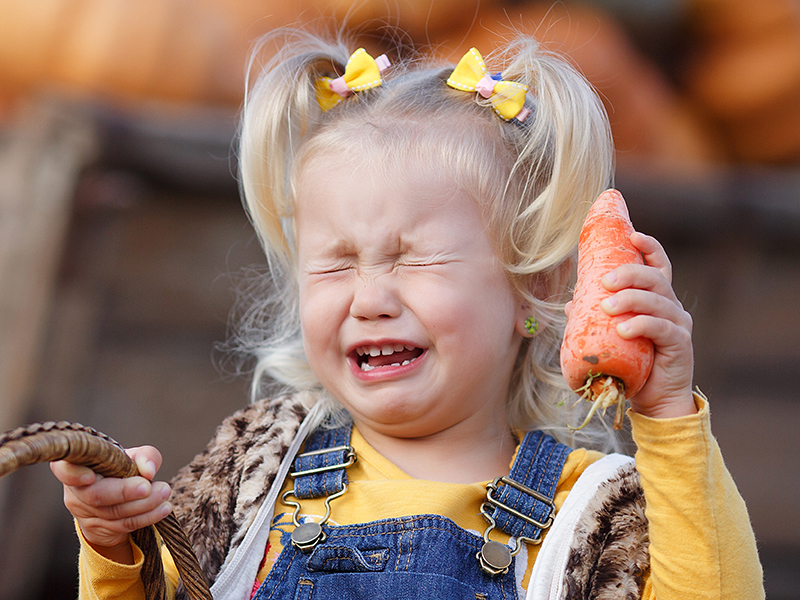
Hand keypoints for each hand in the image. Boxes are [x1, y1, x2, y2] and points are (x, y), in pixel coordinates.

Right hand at [51, 445, 171, 563]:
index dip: (73, 474)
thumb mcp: (133, 457)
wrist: (117, 498)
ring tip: (165, 492)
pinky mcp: (97, 529)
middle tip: (148, 486)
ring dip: (144, 504)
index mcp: (77, 465)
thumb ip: (144, 456)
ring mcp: (84, 512)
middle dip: (124, 492)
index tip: (90, 476)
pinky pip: (124, 525)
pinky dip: (148, 516)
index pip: (64, 468)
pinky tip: (164, 508)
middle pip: (95, 495)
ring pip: (112, 512)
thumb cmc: (122, 469)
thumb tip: (149, 470)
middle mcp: (75, 490)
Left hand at [599, 231, 696, 418]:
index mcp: (657, 300)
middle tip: (605, 281)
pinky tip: (624, 329)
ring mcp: (679, 325)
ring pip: (658, 301)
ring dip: (631, 300)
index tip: (633, 235)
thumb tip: (572, 302)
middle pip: (655, 279)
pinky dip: (642, 325)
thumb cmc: (632, 366)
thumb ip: (595, 318)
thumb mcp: (609, 338)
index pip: (659, 266)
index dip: (650, 248)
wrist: (654, 402)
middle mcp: (672, 308)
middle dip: (630, 274)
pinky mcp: (681, 345)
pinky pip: (662, 329)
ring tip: (607, 307)